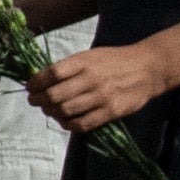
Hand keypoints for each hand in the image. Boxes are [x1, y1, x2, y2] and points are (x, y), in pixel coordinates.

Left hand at [28, 38, 164, 133]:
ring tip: (50, 110)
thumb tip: (42, 79)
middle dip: (38, 100)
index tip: (30, 87)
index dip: (35, 82)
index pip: (51, 74)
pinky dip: (68, 125)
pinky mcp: (110, 112)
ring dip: (51, 113)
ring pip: (65, 111)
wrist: (149, 68)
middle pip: (54, 95)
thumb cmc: (116, 60)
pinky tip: (65, 121)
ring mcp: (101, 97)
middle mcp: (91, 79)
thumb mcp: (92, 55)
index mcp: (84, 62)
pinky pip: (82, 124)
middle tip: (36, 101)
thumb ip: (70, 67)